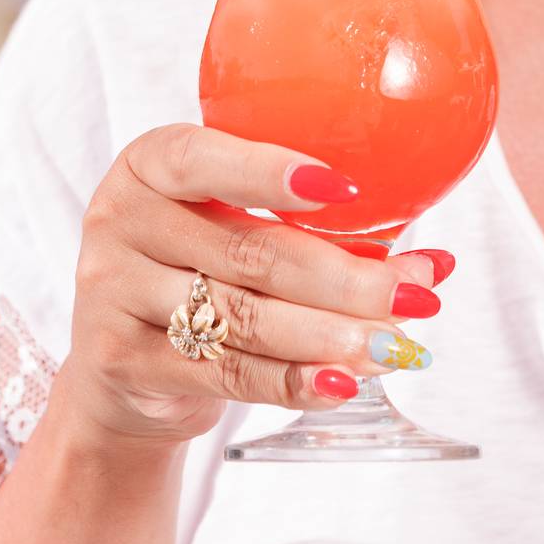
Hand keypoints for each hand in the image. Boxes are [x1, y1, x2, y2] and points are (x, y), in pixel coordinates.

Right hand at [59, 123, 451, 447]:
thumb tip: (431, 266)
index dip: (275, 173)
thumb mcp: (229, 222)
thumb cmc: (198, 266)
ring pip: (243, 318)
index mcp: (149, 163)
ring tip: (392, 347)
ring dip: (331, 336)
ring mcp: (112, 291)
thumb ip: (312, 228)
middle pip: (249, 252)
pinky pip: (225, 373)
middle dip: (345, 279)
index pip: (206, 160)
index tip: (347, 191)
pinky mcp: (121, 360)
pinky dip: (293, 381)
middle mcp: (121, 218)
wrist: (116, 359)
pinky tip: (341, 382)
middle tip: (412, 297)